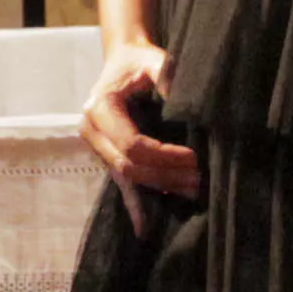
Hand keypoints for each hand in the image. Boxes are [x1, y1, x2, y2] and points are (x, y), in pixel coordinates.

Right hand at [84, 31, 198, 202]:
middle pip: (129, 166)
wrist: (124, 61)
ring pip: (128, 178)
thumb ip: (167, 77)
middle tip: (200, 178)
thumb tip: (185, 103)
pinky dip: (134, 207)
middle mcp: (92, 131)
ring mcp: (97, 147)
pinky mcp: (107, 156)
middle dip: (166, 176)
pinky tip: (143, 230)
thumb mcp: (155, 61)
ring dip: (161, 187)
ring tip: (193, 190)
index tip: (194, 156)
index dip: (164, 155)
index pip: (132, 144)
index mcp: (99, 107)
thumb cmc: (141, 61)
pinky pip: (122, 184)